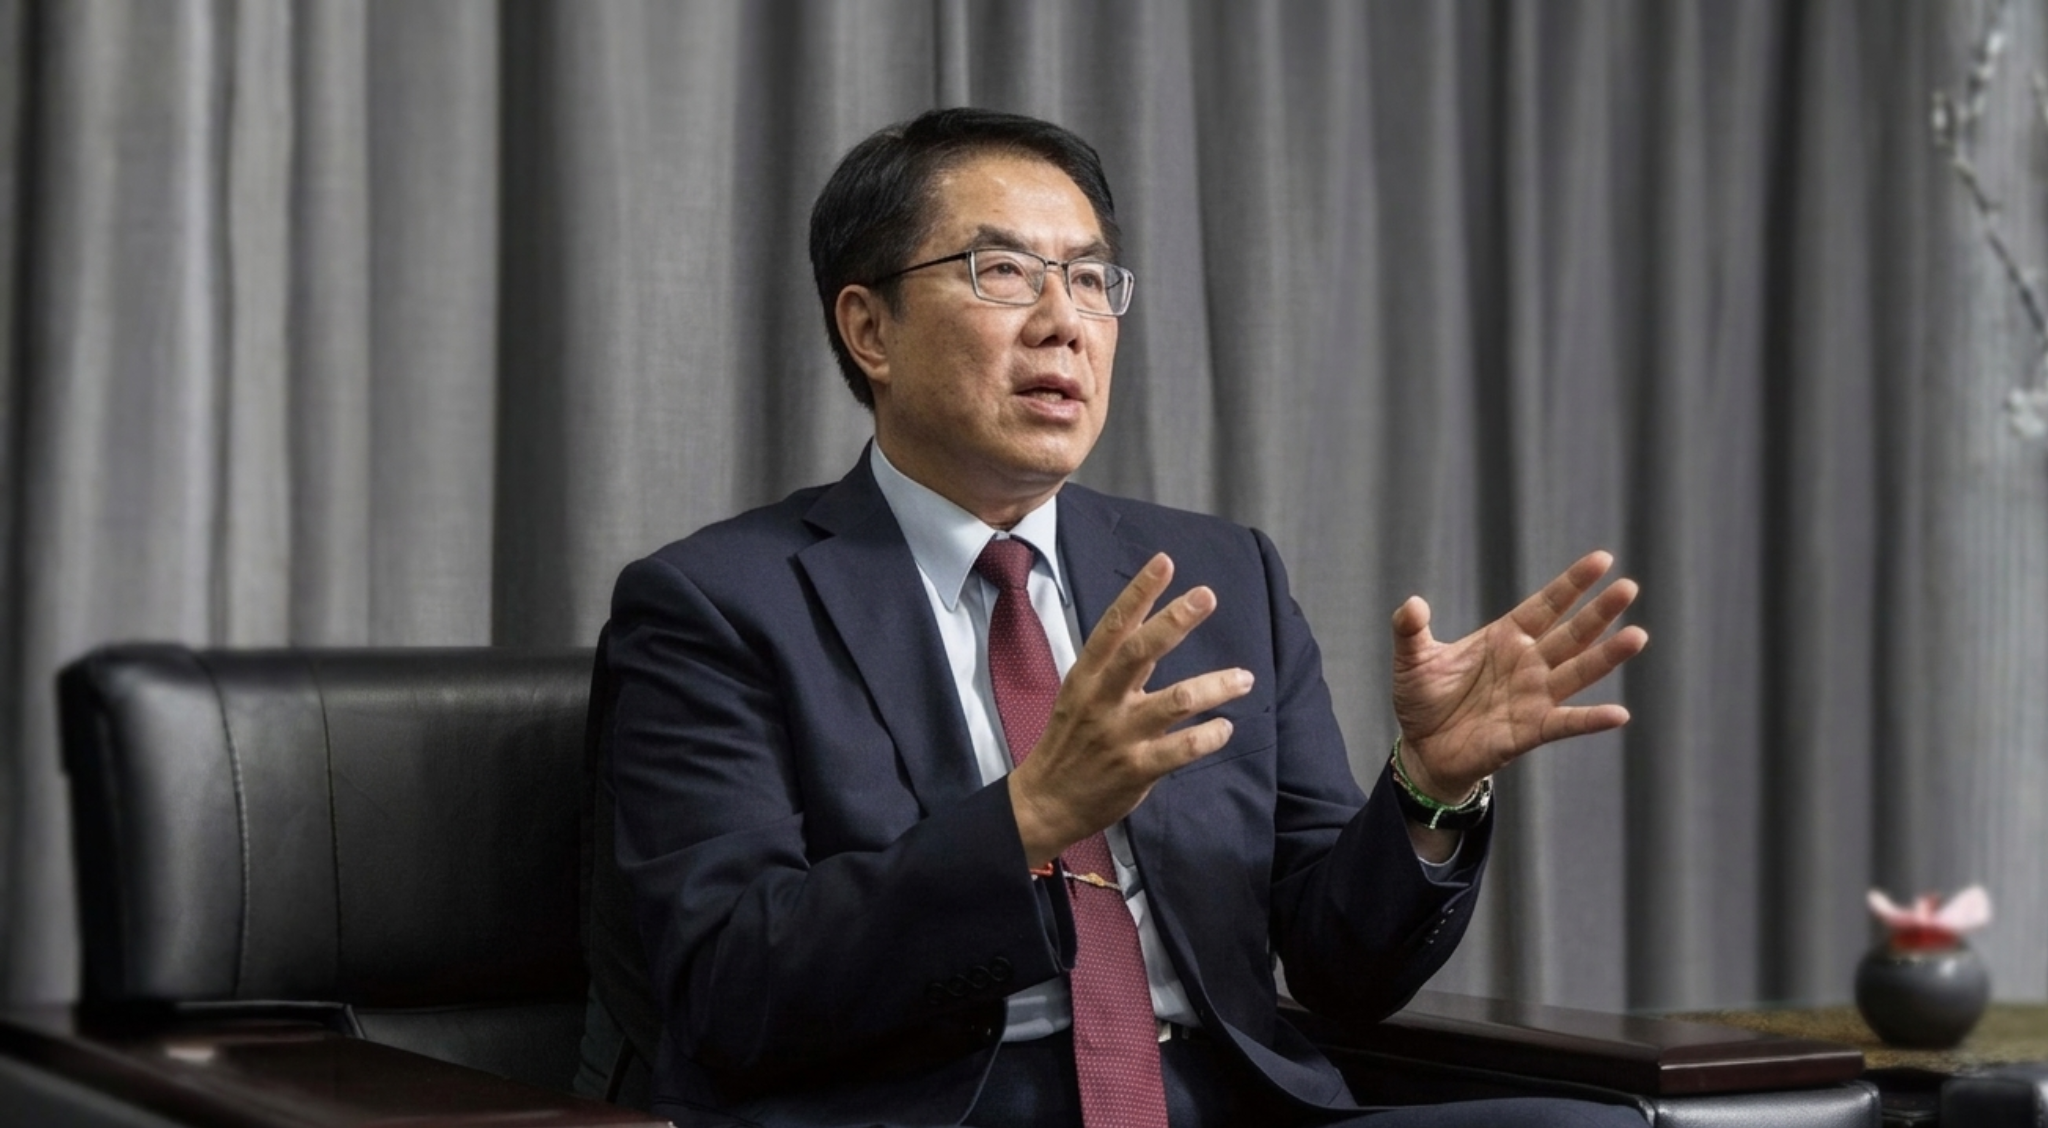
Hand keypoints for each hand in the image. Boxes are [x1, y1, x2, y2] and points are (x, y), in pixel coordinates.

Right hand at [1008, 553, 1254, 867]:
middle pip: (1139, 652)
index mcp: (1086, 676)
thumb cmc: (1070, 741)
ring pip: (1173, 702)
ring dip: (1213, 686)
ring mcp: (1119, 735)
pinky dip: (1207, 737)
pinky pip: (1179, 750)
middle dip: (1174, 621)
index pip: (1113, 626)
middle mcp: (1102, 700)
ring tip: (1244, 678)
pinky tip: (1225, 727)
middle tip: (1206, 595)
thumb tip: (1154, 621)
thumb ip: (1115, 662)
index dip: (1138, 593)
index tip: (1164, 562)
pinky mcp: (1135, 770)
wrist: (1045, 802)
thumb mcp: (1080, 693)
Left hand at [1390, 550, 1646, 802]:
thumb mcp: (1412, 659)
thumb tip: (1412, 604)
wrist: (1422, 748)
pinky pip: (1566, 723)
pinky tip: (1619, 714)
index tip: (1602, 559)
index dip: (1573, 584)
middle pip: (1572, 633)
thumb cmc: (1422, 699)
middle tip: (1629, 587)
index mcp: (1506, 637)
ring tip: (1637, 636)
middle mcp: (1528, 662)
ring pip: (1578, 671)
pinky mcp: (1531, 731)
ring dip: (1607, 656)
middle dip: (1600, 611)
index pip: (1546, 605)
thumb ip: (1410, 629)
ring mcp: (1534, 696)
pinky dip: (1591, 720)